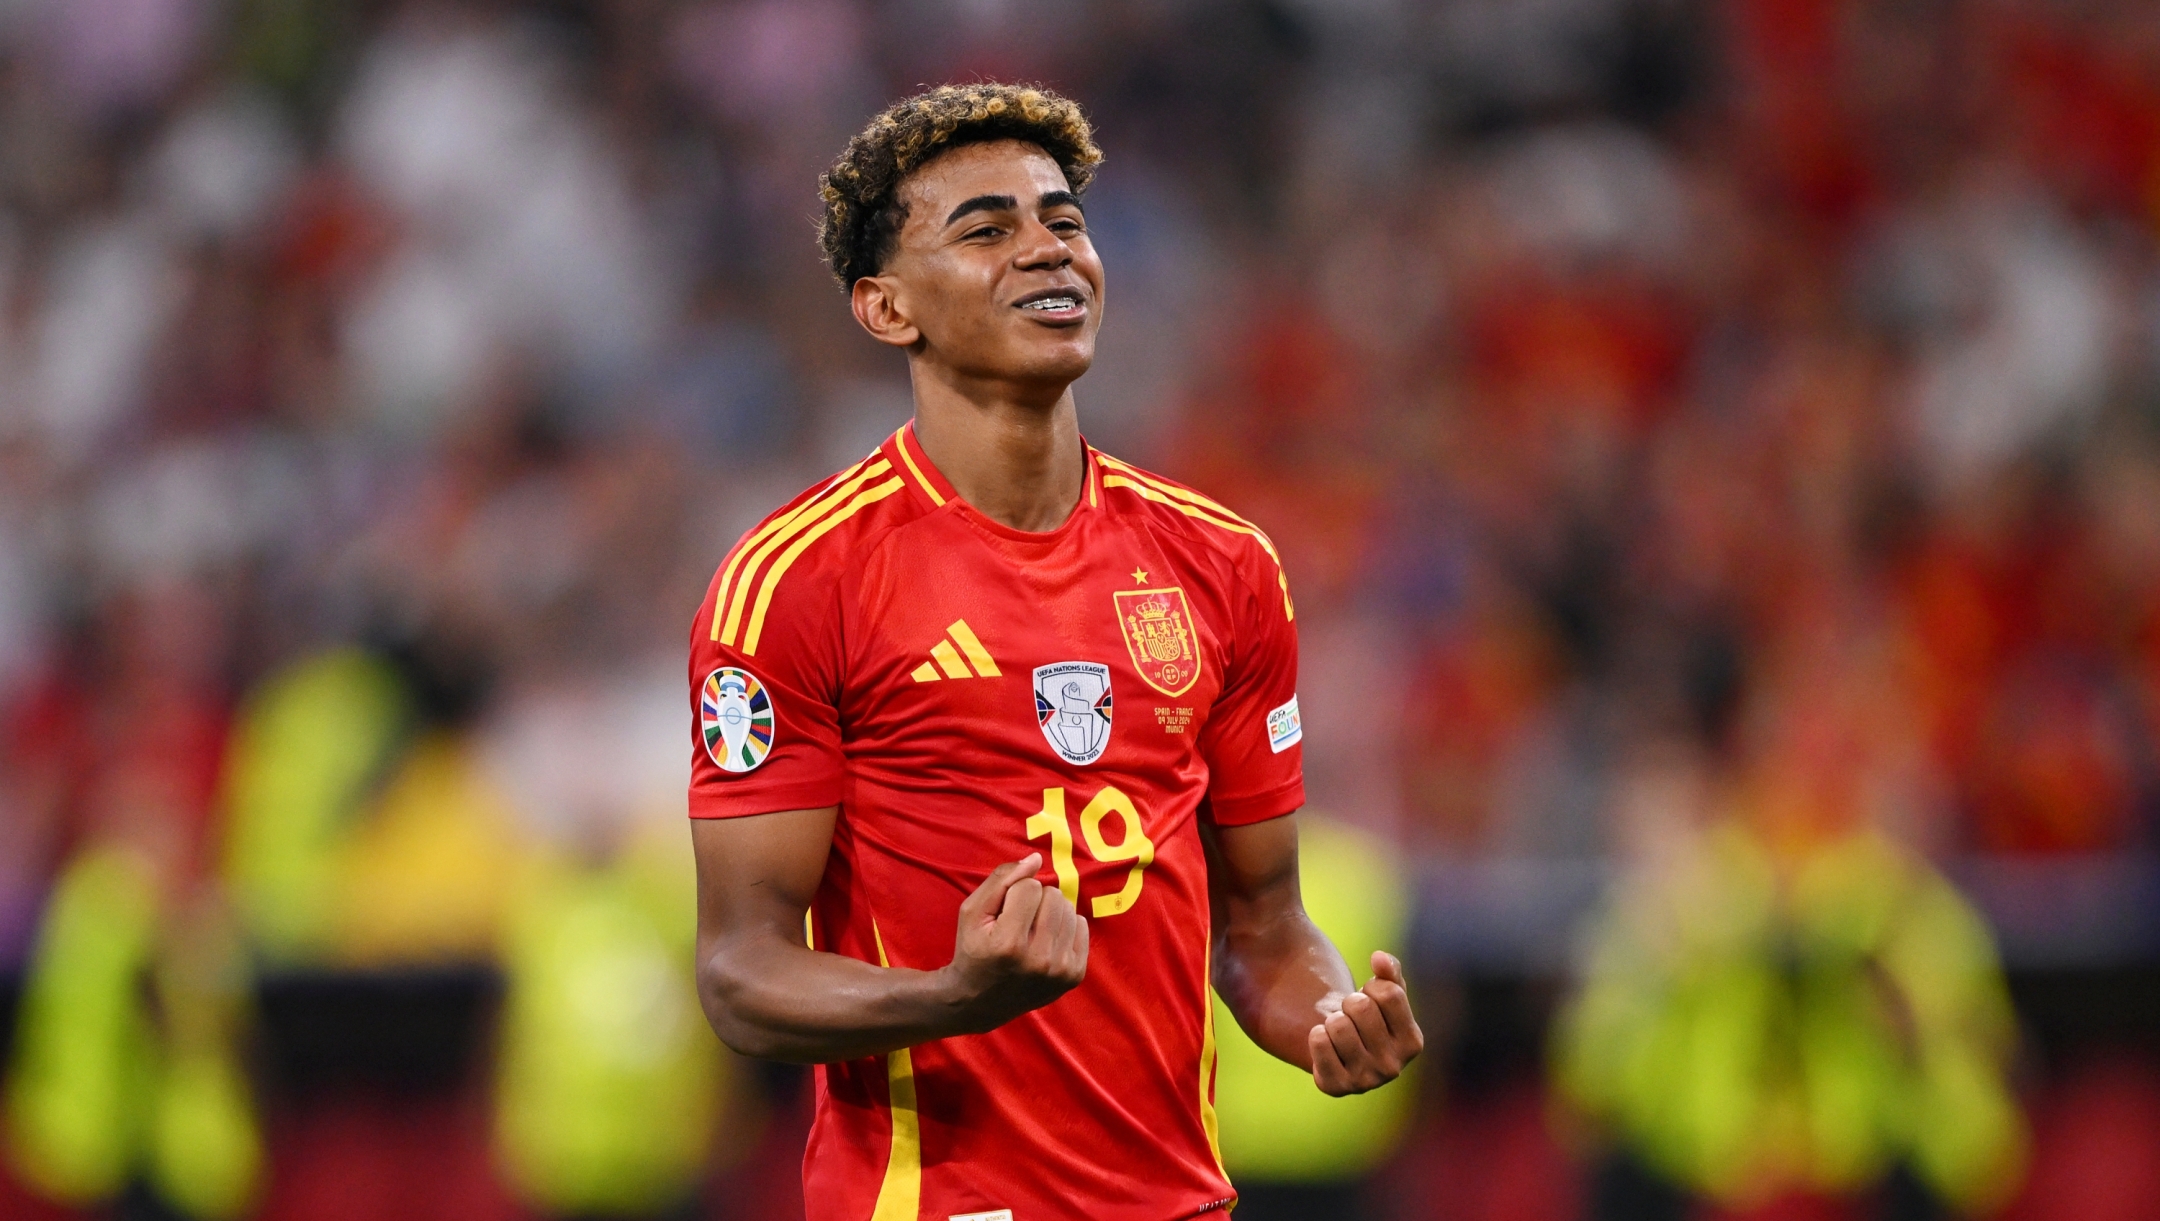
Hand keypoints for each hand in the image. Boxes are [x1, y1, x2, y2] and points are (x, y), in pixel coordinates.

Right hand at [943, 853, 1089, 1032]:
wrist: (980, 1001)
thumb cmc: (973, 949)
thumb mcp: (972, 911)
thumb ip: (1001, 879)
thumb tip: (1036, 859)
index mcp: (1009, 944)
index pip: (1030, 886)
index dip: (1014, 893)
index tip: (1003, 914)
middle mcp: (1039, 960)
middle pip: (1054, 895)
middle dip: (1034, 900)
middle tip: (1017, 923)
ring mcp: (1059, 971)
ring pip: (1069, 908)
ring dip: (1050, 913)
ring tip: (1030, 932)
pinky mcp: (1074, 976)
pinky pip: (1081, 926)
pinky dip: (1063, 928)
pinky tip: (1045, 942)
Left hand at [1309, 951, 1422, 1095]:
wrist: (1342, 1053)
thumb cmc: (1370, 1017)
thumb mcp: (1385, 993)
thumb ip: (1389, 970)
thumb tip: (1379, 957)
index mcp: (1412, 1042)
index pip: (1389, 993)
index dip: (1372, 987)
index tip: (1370, 999)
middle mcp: (1393, 1067)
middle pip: (1361, 1007)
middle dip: (1350, 1002)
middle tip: (1351, 1016)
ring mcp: (1365, 1081)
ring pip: (1338, 1024)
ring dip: (1333, 1019)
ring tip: (1339, 1031)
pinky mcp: (1336, 1087)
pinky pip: (1318, 1043)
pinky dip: (1317, 1035)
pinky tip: (1325, 1044)